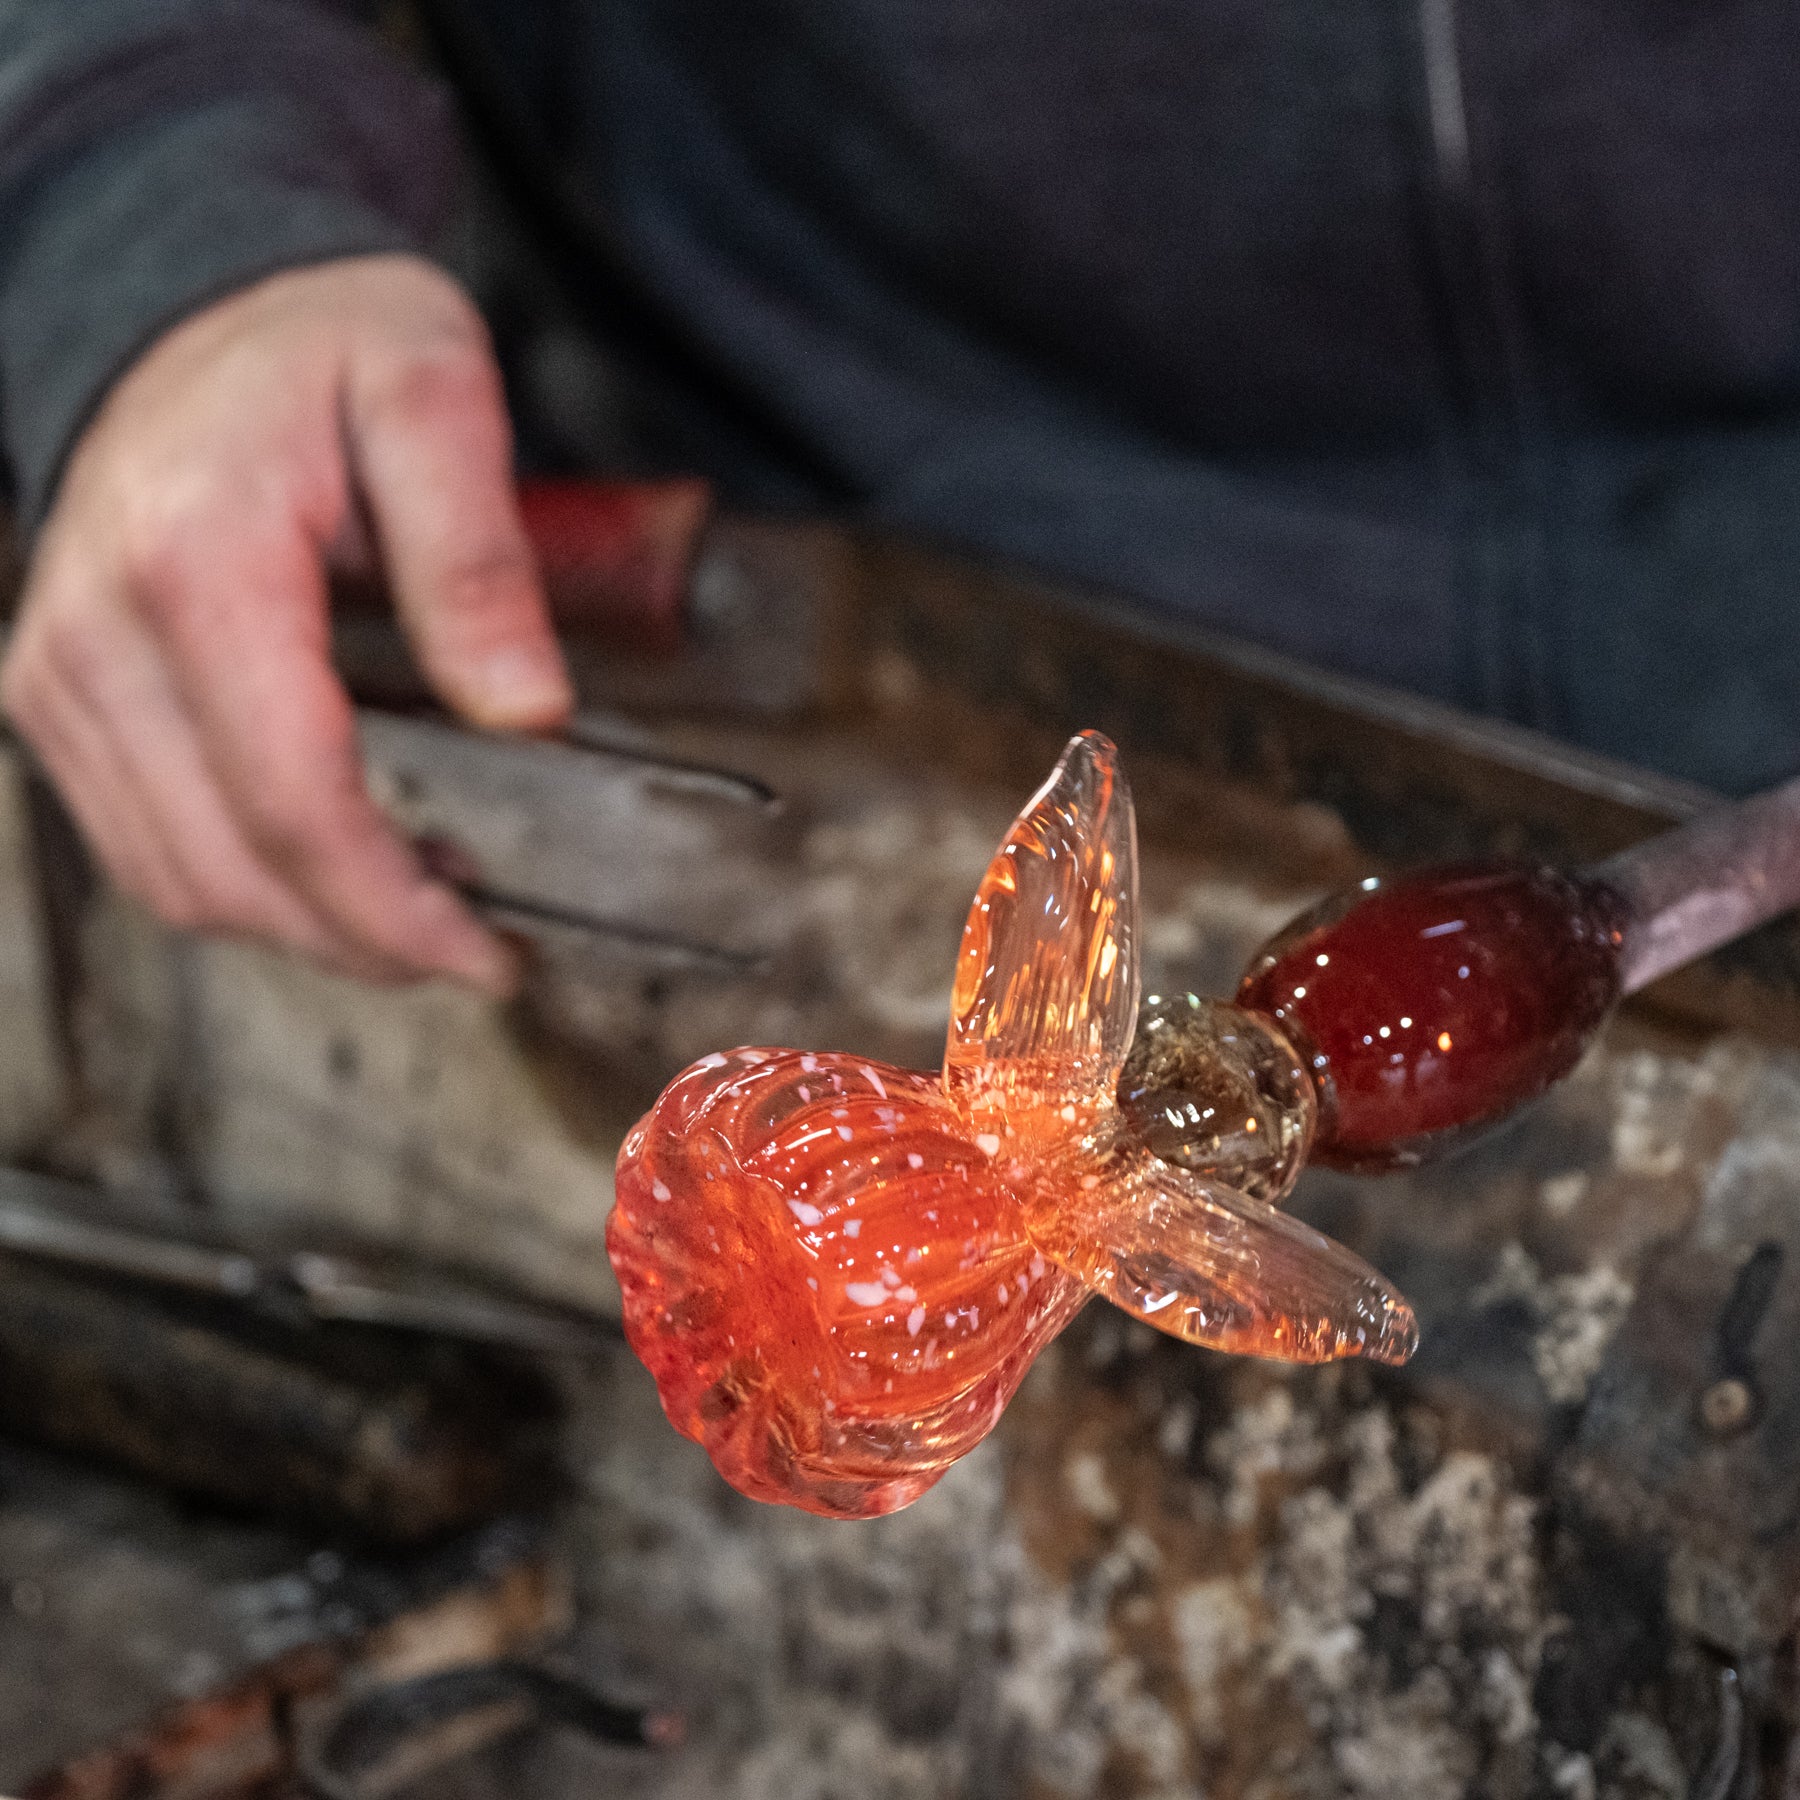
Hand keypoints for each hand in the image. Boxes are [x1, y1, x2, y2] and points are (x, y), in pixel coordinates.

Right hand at [1, 254, 571, 992]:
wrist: (191, 314)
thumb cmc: (319, 349)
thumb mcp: (433, 398)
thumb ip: (478, 558)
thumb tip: (527, 712)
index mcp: (196, 562)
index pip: (293, 800)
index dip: (394, 909)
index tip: (486, 954)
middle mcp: (97, 632)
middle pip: (231, 867)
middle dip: (363, 943)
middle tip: (473, 953)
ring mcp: (60, 674)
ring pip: (178, 880)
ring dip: (306, 929)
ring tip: (419, 914)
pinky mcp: (57, 699)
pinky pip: (145, 846)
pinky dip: (246, 887)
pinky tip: (338, 872)